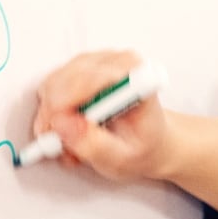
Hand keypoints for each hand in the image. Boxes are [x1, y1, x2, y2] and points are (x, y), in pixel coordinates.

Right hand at [32, 50, 217, 215]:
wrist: (164, 143)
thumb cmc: (148, 150)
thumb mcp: (123, 159)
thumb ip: (92, 144)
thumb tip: (63, 127)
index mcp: (130, 73)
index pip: (83, 78)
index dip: (63, 107)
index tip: (56, 136)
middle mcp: (114, 59)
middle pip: (62, 79)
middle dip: (53, 116)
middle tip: (57, 149)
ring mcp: (98, 61)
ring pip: (53, 84)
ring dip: (53, 117)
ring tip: (69, 147)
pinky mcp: (85, 69)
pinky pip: (55, 88)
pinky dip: (55, 113)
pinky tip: (71, 135)